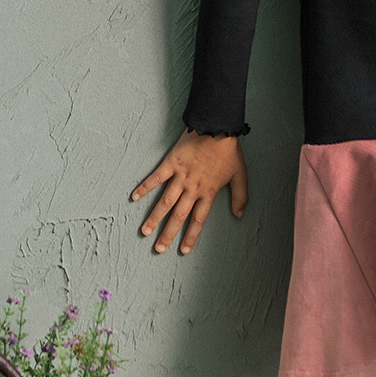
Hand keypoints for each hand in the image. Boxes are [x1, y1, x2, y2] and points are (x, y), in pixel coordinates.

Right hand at [131, 129, 247, 254]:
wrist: (218, 126)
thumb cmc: (228, 150)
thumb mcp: (240, 174)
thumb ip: (240, 196)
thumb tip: (239, 215)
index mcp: (208, 192)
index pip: (198, 220)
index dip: (191, 236)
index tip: (183, 250)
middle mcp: (193, 188)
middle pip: (179, 215)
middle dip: (168, 234)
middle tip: (158, 249)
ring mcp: (181, 176)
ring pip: (166, 201)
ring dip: (155, 217)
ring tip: (144, 231)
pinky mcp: (171, 162)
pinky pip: (156, 177)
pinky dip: (145, 187)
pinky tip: (135, 197)